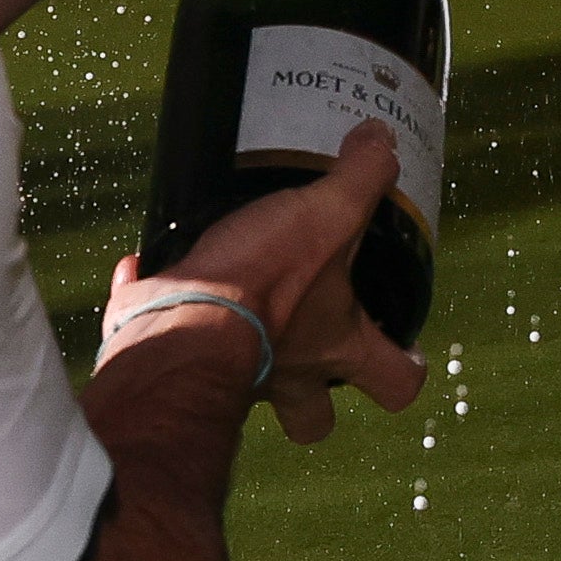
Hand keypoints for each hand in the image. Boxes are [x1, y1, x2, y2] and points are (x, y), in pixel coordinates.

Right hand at [105, 122, 424, 441]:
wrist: (178, 321)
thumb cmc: (264, 282)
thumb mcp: (327, 214)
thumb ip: (362, 177)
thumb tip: (382, 140)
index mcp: (335, 349)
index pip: (395, 386)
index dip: (406, 370)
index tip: (406, 349)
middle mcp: (288, 377)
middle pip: (313, 421)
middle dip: (317, 399)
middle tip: (316, 347)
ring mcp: (227, 376)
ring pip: (242, 389)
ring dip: (240, 351)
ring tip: (237, 299)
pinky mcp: (168, 352)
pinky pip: (165, 328)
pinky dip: (158, 297)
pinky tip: (153, 261)